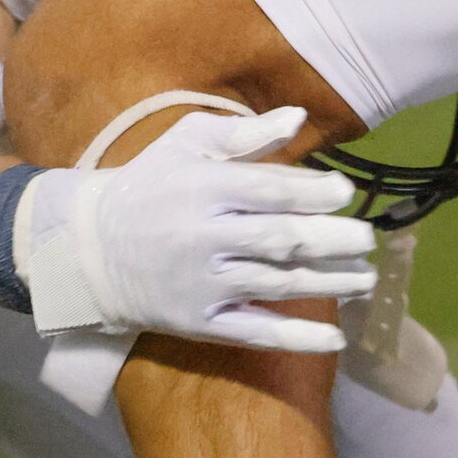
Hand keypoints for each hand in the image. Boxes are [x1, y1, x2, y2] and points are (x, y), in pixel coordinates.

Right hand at [24, 107, 376, 353]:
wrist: (90, 248)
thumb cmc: (150, 183)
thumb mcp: (186, 144)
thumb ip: (243, 134)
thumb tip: (297, 118)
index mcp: (202, 188)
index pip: (267, 190)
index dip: (311, 191)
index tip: (345, 193)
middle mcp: (203, 238)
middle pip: (278, 239)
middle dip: (330, 241)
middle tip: (368, 239)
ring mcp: (202, 284)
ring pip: (275, 284)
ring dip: (328, 284)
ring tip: (366, 279)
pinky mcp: (199, 323)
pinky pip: (254, 332)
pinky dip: (296, 337)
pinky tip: (335, 339)